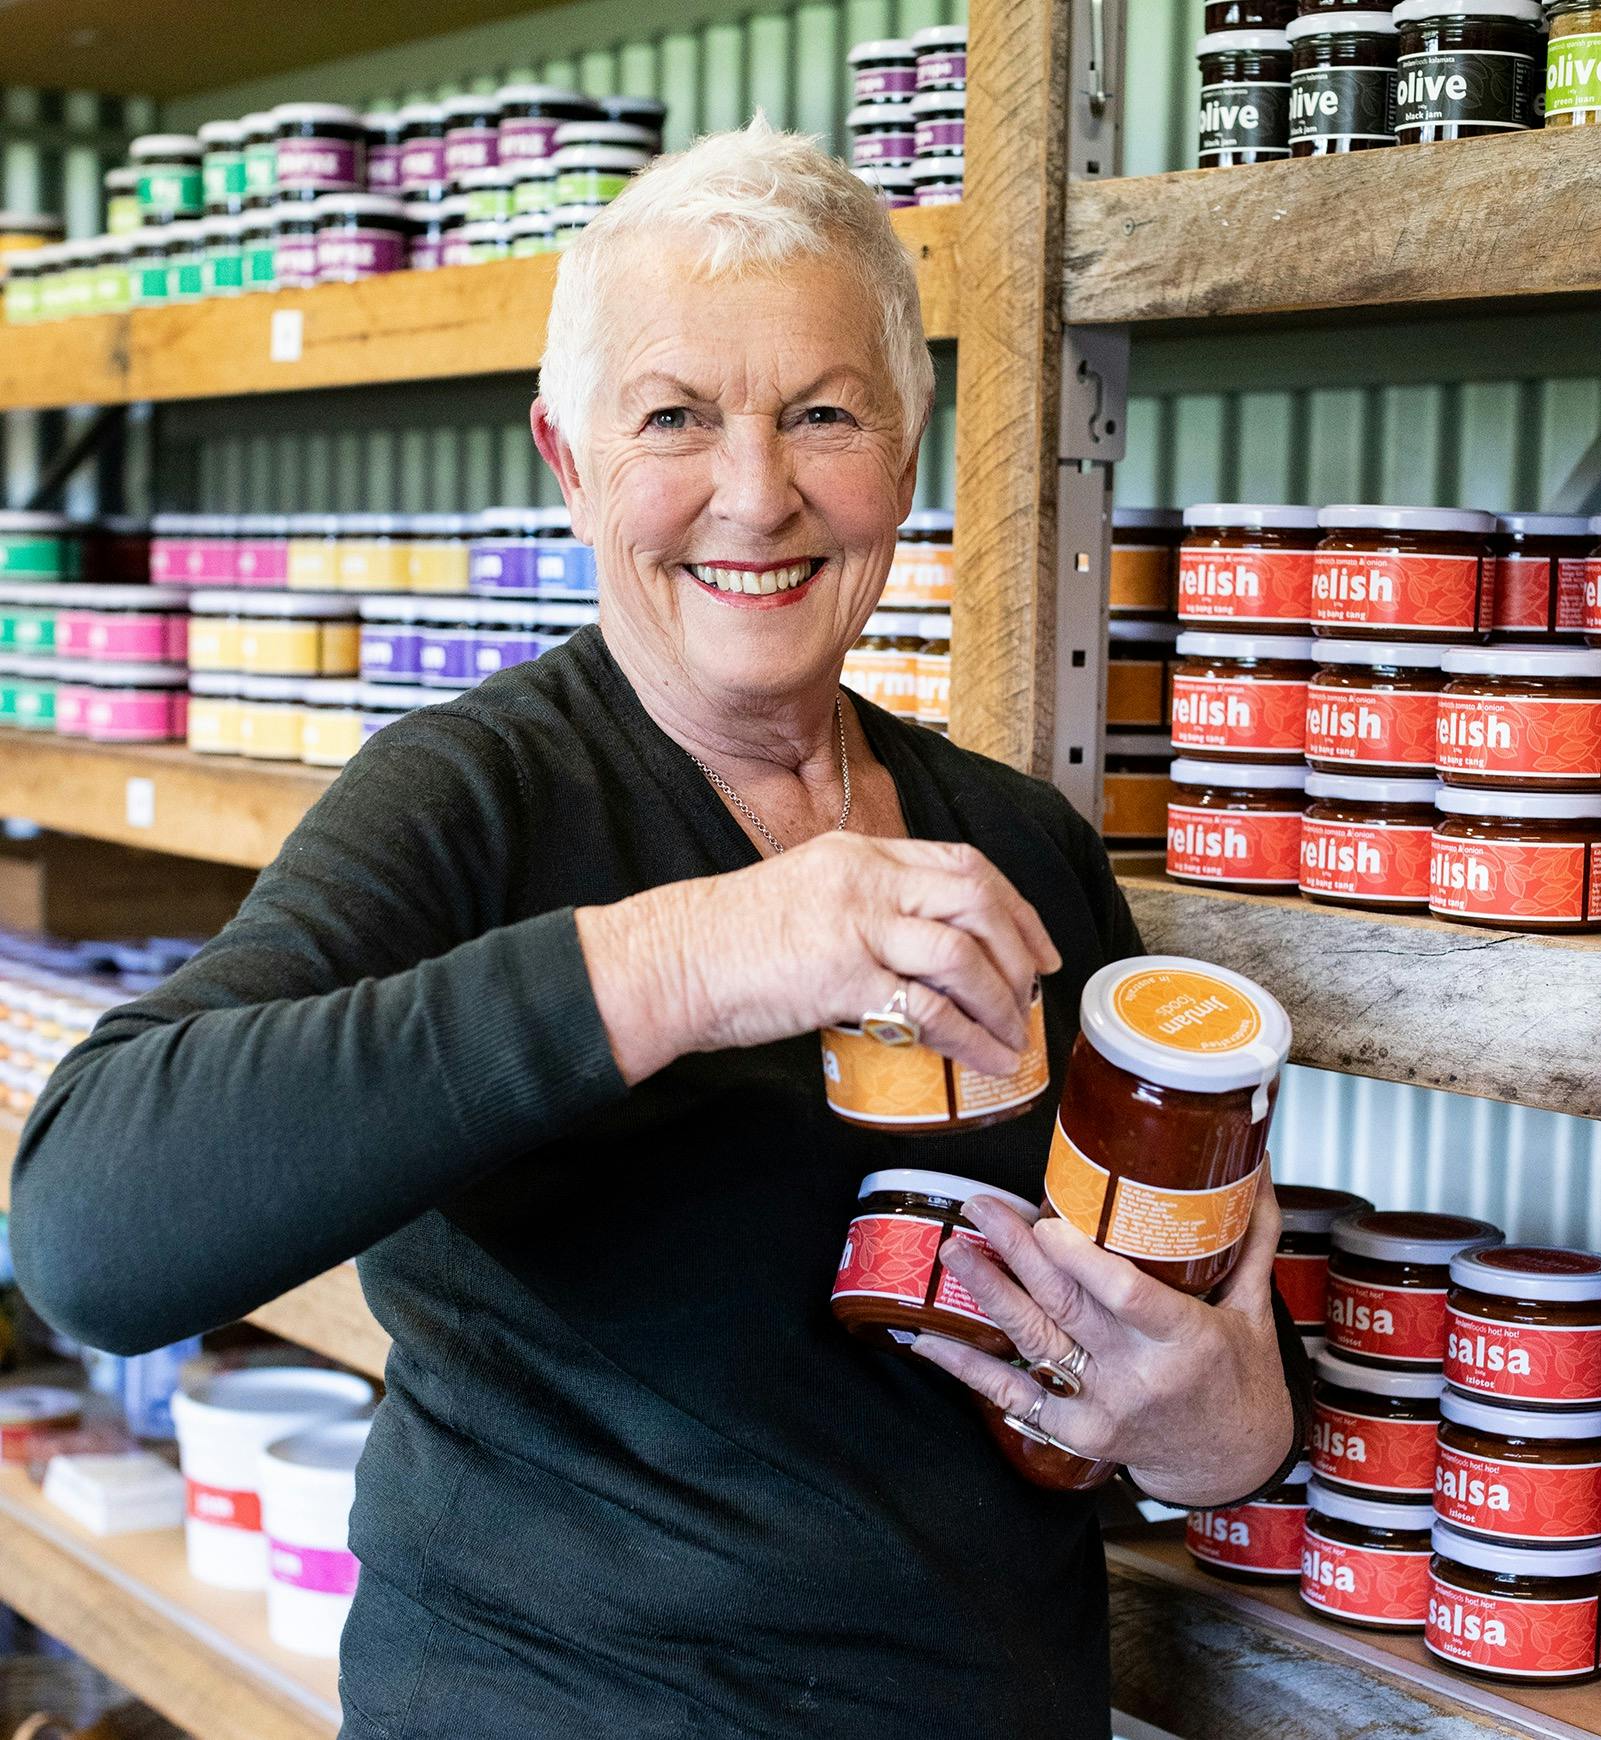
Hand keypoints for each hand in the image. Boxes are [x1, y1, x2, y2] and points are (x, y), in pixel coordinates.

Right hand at [575, 833, 1060, 1084]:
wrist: (674, 958)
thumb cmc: (731, 938)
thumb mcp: (808, 892)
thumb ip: (864, 905)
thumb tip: (920, 951)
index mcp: (860, 851)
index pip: (960, 862)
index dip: (1012, 904)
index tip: (1035, 941)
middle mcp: (865, 877)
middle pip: (976, 896)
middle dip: (1020, 946)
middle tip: (1036, 988)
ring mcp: (855, 923)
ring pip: (963, 951)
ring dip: (1002, 999)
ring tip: (1014, 1034)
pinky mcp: (843, 974)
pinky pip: (927, 1007)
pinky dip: (968, 1036)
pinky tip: (983, 1057)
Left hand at [911, 1168, 1295, 1506]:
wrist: (1231, 1460)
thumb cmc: (1241, 1375)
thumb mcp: (1254, 1308)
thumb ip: (1249, 1237)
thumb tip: (1253, 1167)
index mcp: (1186, 1341)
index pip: (1128, 1296)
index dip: (1083, 1261)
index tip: (1048, 1221)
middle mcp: (1139, 1375)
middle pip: (1067, 1306)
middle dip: (1018, 1251)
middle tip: (981, 1206)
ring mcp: (1103, 1406)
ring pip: (1035, 1341)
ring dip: (988, 1292)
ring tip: (954, 1249)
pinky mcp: (1077, 1431)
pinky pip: (1015, 1397)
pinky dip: (968, 1370)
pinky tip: (930, 1339)